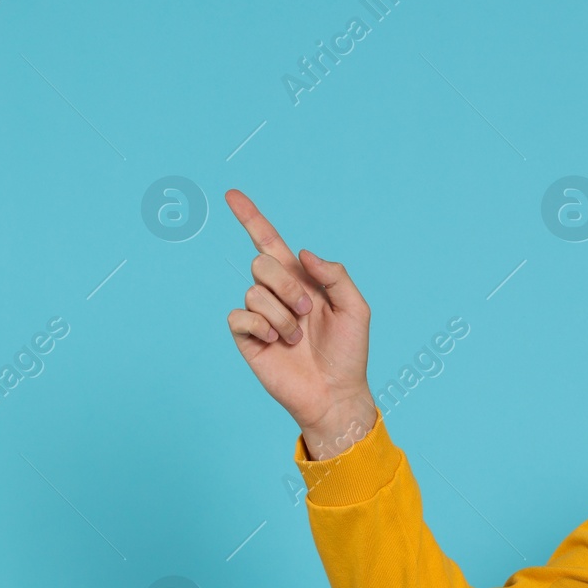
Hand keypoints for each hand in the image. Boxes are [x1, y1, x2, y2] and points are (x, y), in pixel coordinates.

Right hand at [224, 189, 376, 459]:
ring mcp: (259, 315)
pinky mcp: (246, 337)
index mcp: (301, 281)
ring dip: (281, 315)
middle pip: (261, 263)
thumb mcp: (356, 308)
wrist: (335, 393)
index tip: (231, 194)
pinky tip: (276, 344)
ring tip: (296, 337)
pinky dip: (262, 328)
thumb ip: (335, 275)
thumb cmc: (348, 352)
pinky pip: (239, 316)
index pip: (269, 242)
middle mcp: (277, 293)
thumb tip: (300, 252)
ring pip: (253, 291)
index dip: (251, 218)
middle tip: (305, 311)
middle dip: (286, 285)